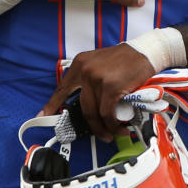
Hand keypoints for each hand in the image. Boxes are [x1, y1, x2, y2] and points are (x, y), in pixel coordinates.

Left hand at [39, 43, 157, 139]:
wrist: (145, 53)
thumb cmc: (125, 61)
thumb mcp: (99, 64)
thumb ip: (89, 80)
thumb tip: (85, 103)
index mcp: (80, 64)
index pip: (62, 88)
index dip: (52, 105)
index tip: (42, 116)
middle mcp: (85, 70)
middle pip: (81, 107)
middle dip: (91, 126)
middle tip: (100, 134)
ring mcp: (97, 79)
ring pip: (94, 113)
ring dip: (104, 127)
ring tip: (113, 133)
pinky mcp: (111, 87)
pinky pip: (107, 113)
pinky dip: (113, 124)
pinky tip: (119, 127)